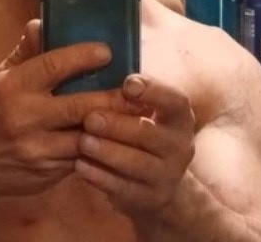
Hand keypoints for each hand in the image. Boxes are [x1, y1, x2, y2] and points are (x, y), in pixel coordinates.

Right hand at [0, 20, 134, 198]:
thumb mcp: (0, 77)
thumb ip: (24, 51)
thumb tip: (41, 23)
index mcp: (11, 87)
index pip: (53, 66)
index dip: (83, 57)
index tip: (107, 51)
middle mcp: (24, 117)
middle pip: (80, 106)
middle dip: (113, 97)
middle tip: (136, 87)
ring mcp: (37, 149)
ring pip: (87, 136)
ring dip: (113, 125)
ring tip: (137, 112)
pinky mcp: (47, 173)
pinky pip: (82, 157)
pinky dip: (100, 145)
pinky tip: (116, 136)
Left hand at [75, 74, 195, 221]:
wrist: (156, 182)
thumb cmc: (140, 131)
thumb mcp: (144, 110)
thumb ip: (129, 94)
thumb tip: (98, 61)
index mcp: (179, 116)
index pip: (174, 100)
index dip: (152, 91)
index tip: (127, 84)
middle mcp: (180, 146)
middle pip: (148, 133)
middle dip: (117, 125)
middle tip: (90, 117)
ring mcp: (167, 175)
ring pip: (135, 163)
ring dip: (106, 151)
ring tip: (82, 141)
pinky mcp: (149, 199)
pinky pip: (122, 188)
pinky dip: (99, 176)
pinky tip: (79, 165)